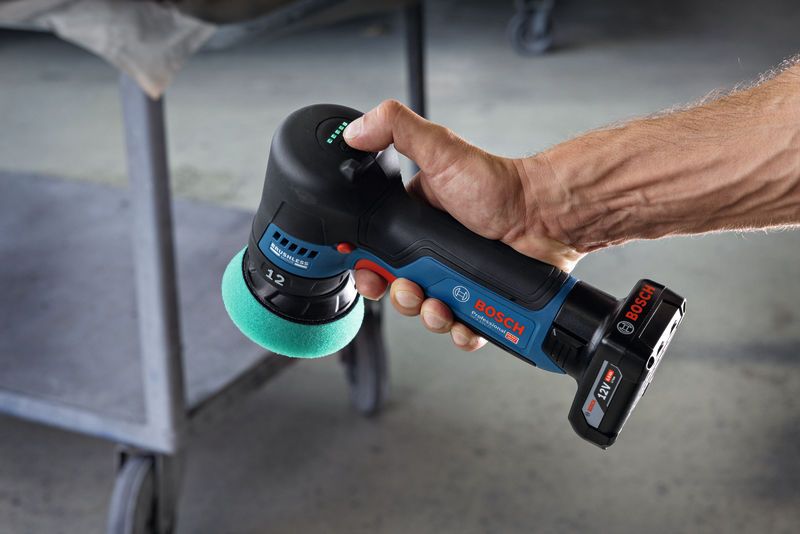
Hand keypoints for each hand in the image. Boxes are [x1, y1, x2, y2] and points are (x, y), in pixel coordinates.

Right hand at [344, 100, 581, 350]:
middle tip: (409, 287)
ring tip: (439, 303)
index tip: (366, 272)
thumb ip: (396, 130)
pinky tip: (461, 320)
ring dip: (426, 316)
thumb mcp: (441, 149)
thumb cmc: (498, 185)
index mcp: (413, 221)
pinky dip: (458, 332)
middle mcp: (432, 252)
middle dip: (398, 296)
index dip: (366, 266)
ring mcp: (455, 277)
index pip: (376, 251)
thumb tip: (354, 130)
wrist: (545, 217)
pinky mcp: (478, 300)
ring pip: (424, 312)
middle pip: (397, 288)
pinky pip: (459, 327)